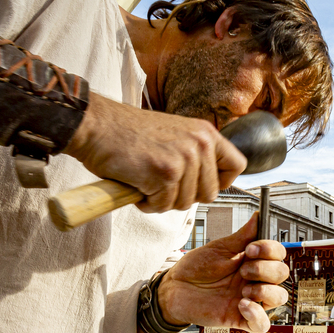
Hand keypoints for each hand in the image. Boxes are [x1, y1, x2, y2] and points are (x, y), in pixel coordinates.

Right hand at [64, 96, 245, 212]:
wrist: (97, 126)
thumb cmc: (127, 134)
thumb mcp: (174, 135)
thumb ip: (194, 155)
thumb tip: (207, 186)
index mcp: (205, 133)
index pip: (237, 165)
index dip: (221, 182)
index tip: (200, 186)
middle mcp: (200, 144)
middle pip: (210, 193)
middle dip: (185, 197)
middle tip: (161, 186)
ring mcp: (184, 158)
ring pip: (185, 203)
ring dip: (162, 200)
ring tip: (145, 181)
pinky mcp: (165, 173)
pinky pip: (163, 206)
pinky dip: (147, 204)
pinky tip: (136, 185)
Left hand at [157, 214, 286, 332]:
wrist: (175, 287)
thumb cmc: (196, 267)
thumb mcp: (219, 249)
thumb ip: (242, 236)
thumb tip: (259, 216)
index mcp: (253, 260)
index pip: (277, 254)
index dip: (270, 250)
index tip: (250, 249)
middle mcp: (256, 279)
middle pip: (282, 273)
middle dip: (265, 269)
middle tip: (243, 270)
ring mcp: (250, 299)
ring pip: (279, 297)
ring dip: (266, 291)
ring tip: (244, 289)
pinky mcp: (240, 318)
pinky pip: (262, 324)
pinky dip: (258, 315)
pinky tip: (242, 305)